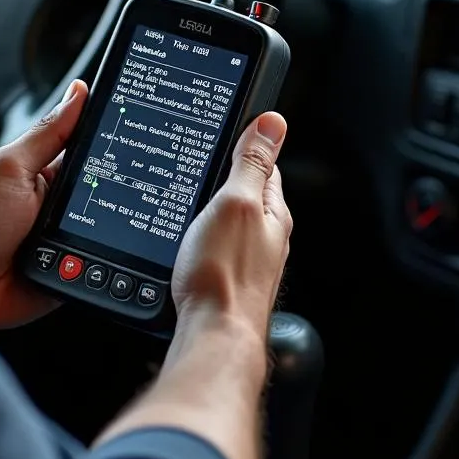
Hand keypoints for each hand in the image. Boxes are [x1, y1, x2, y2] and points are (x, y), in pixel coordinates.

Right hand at [172, 112, 291, 338]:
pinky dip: (201, 235)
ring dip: (210, 209)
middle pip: (244, 193)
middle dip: (223, 179)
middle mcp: (265, 237)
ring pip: (228, 222)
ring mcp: (246, 260)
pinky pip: (215, 245)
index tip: (225, 132)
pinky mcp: (226, 279)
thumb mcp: (236, 203)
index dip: (243, 145)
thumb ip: (252, 164)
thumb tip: (272, 123)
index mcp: (272, 213)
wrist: (214, 335)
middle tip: (199, 164)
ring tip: (189, 197)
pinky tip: (186, 238)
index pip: (263, 165)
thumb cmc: (225, 275)